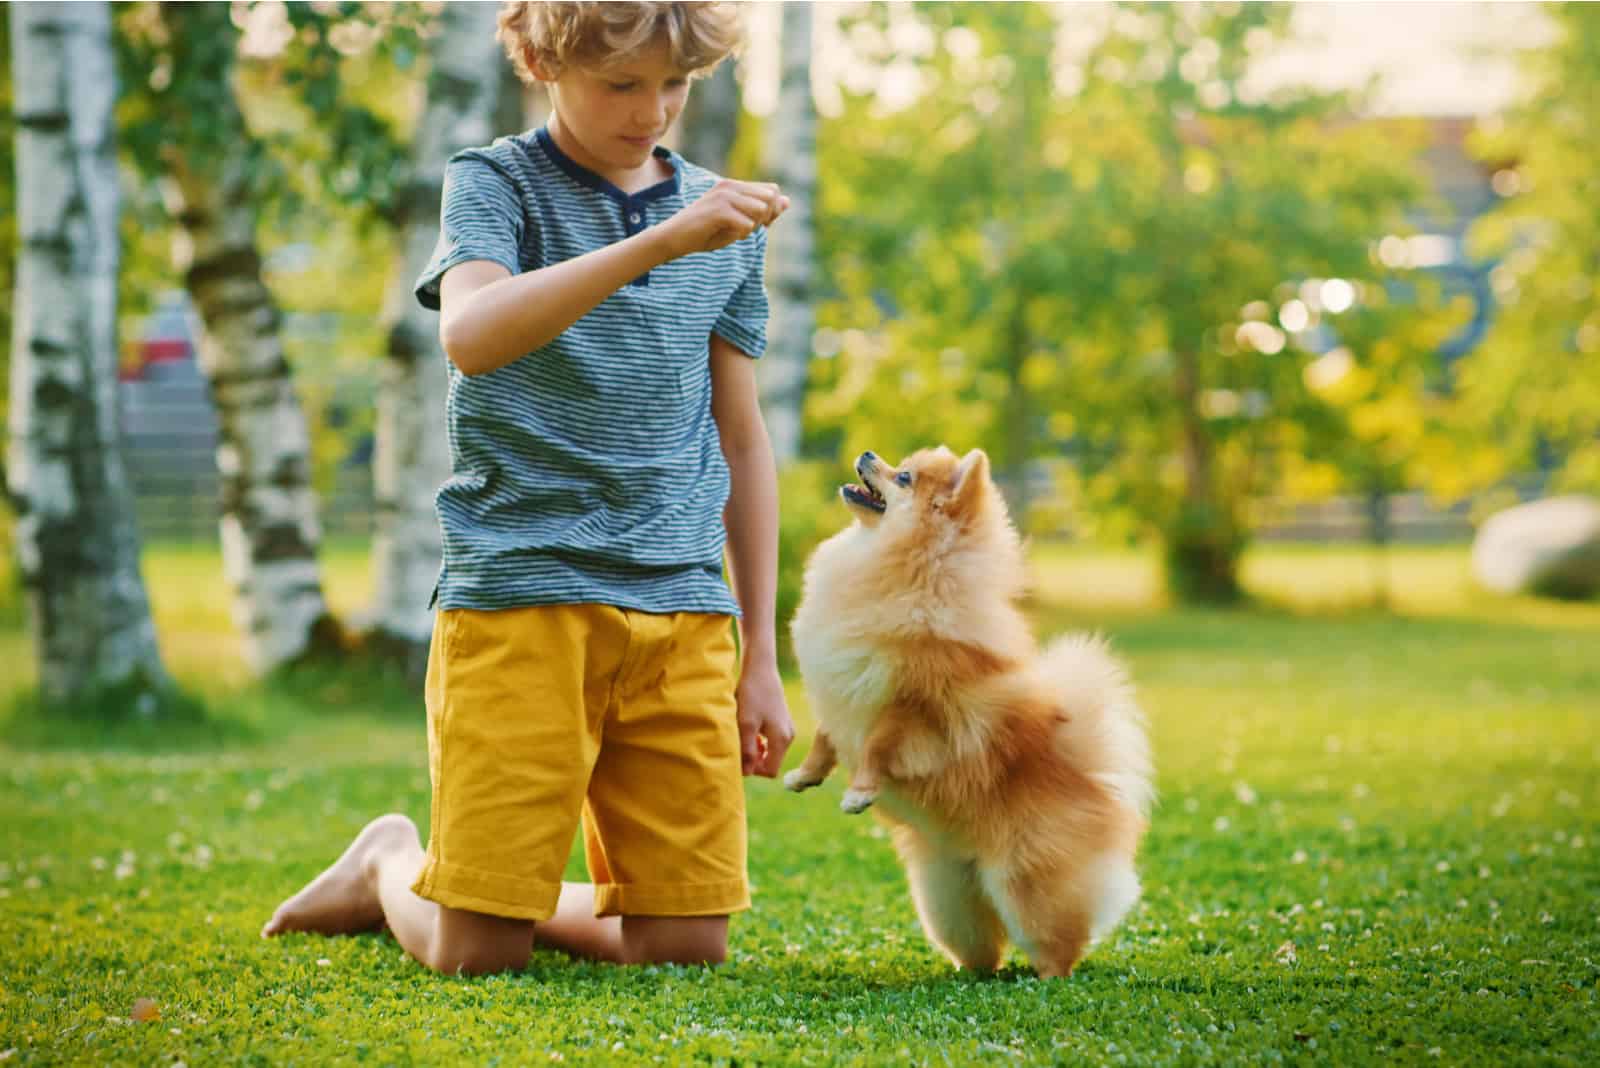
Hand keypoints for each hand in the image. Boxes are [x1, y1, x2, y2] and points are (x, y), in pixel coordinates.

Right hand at [662, 179, 789, 257]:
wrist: (673, 238)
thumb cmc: (705, 232)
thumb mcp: (737, 222)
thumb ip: (762, 211)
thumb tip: (788, 201)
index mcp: (734, 185)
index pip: (772, 191)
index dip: (770, 212)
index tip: (753, 224)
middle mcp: (730, 185)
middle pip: (770, 199)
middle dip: (763, 218)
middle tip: (742, 228)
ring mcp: (724, 196)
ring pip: (761, 211)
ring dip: (751, 227)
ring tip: (730, 231)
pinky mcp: (719, 210)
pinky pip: (747, 226)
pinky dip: (739, 235)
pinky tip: (722, 234)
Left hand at [734, 660, 794, 777]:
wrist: (760, 669)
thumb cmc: (752, 695)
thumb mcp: (746, 724)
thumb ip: (747, 750)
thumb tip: (747, 773)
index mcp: (782, 739)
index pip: (771, 771)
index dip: (754, 769)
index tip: (741, 755)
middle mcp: (788, 736)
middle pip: (771, 762)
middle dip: (754, 759)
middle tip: (740, 743)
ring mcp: (787, 728)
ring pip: (771, 751)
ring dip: (755, 749)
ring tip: (744, 734)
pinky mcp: (782, 721)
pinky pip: (772, 741)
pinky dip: (760, 740)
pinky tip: (749, 728)